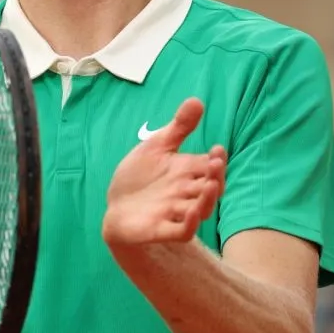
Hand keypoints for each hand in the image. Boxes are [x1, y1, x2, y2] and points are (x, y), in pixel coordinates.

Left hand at [103, 98, 226, 245]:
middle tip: (216, 164)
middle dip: (216, 177)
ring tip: (212, 185)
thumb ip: (178, 127)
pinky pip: (182, 231)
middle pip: (210, 187)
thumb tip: (196, 100)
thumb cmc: (141, 176)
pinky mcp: (162, 229)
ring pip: (202, 209)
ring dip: (208, 199)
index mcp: (188, 172)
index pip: (211, 166)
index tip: (217, 150)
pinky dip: (190, 224)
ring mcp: (176, 211)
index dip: (217, 159)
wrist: (116, 204)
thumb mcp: (157, 146)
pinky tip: (192, 213)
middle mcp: (186, 192)